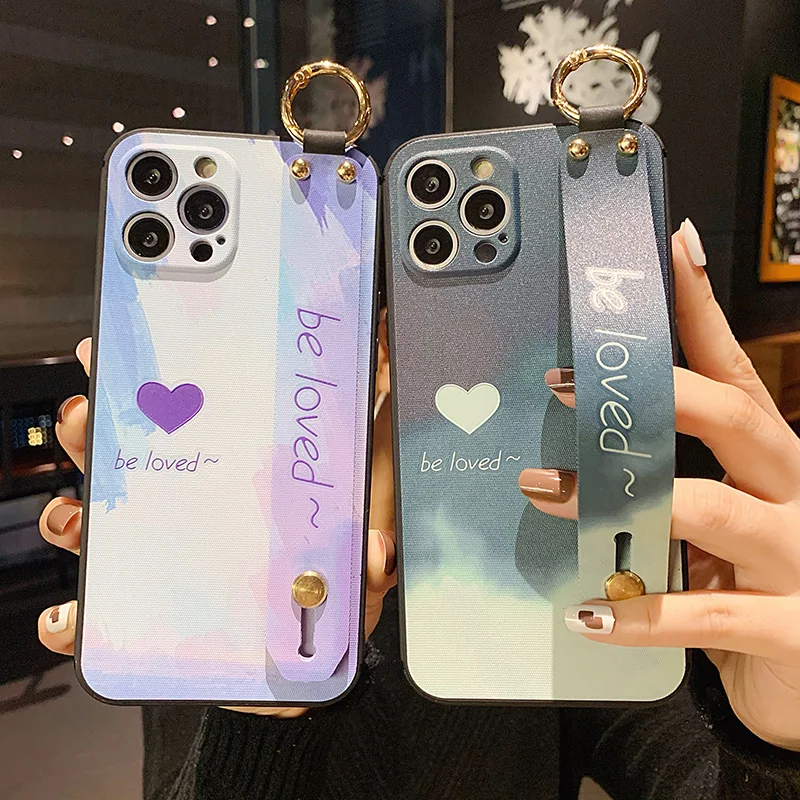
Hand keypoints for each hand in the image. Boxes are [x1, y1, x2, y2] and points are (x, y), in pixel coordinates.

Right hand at [38, 338, 396, 717]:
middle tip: (89, 418)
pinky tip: (70, 619)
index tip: (130, 355)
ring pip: (98, 520)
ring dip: (72, 512)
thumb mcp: (361, 563)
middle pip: (129, 455)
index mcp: (247, 477)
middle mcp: (197, 507)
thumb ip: (376, 554)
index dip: (160, 381)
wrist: (298, 675)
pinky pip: (94, 611)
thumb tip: (379, 551)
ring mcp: (166, 556)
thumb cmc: (333, 598)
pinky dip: (72, 616)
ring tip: (74, 518)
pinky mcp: (146, 611)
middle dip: (94, 429)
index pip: (198, 416)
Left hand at [519, 220, 799, 750]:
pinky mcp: (793, 630)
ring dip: (619, 499)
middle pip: (732, 418)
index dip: (704, 311)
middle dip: (650, 395)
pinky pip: (704, 615)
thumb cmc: (758, 586)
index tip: (670, 247)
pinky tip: (584, 613)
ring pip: (709, 508)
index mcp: (779, 462)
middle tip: (561, 385)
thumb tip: (593, 439)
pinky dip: (637, 614)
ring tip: (544, 490)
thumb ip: (677, 482)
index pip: (737, 372)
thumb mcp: (722, 524)